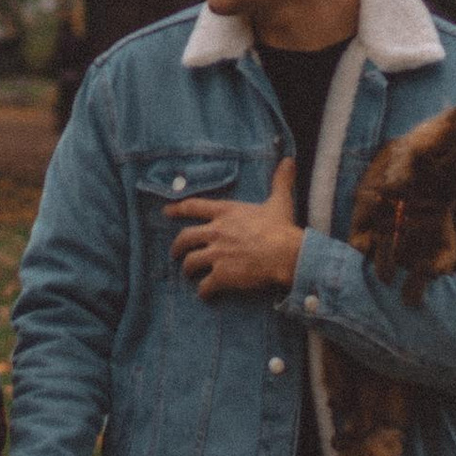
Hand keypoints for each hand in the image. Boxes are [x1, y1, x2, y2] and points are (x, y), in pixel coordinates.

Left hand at [169, 155, 303, 296]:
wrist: (286, 254)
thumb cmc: (282, 228)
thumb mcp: (280, 201)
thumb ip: (280, 180)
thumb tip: (289, 160)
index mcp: (226, 212)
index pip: (194, 207)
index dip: (178, 209)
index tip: (166, 211)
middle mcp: (216, 231)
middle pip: (185, 238)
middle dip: (177, 246)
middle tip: (174, 252)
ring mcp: (216, 254)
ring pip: (191, 262)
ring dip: (187, 269)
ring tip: (188, 273)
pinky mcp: (221, 275)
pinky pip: (205, 285)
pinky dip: (203, 291)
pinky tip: (205, 294)